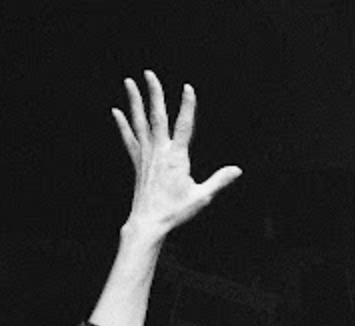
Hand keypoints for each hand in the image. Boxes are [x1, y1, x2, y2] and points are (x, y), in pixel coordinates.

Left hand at [112, 70, 242, 237]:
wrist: (149, 222)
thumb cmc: (176, 211)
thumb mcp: (202, 197)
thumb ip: (219, 180)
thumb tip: (237, 170)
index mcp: (177, 157)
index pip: (184, 125)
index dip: (187, 106)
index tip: (188, 88)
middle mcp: (160, 151)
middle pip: (157, 116)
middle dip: (154, 93)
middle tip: (149, 73)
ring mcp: (146, 155)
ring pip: (140, 122)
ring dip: (135, 101)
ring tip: (129, 82)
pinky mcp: (137, 162)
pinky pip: (129, 138)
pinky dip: (123, 124)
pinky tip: (116, 111)